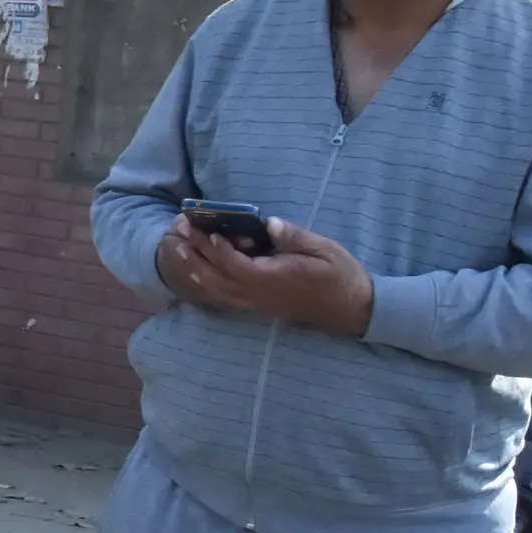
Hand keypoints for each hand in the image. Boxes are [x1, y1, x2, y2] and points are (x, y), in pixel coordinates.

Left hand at [156, 213, 374, 338]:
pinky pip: (224, 297)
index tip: (205, 229)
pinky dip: (205, 283)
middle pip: (216, 277)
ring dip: (194, 268)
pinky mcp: (258, 306)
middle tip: (179, 230)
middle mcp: (259, 295)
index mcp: (274, 280)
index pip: (235, 264)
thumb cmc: (340, 275)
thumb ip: (293, 236)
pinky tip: (195, 270)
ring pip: (215, 290)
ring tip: (179, 246)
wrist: (353, 309)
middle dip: (195, 253)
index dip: (217, 248)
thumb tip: (268, 223)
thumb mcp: (323, 249)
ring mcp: (256, 304)